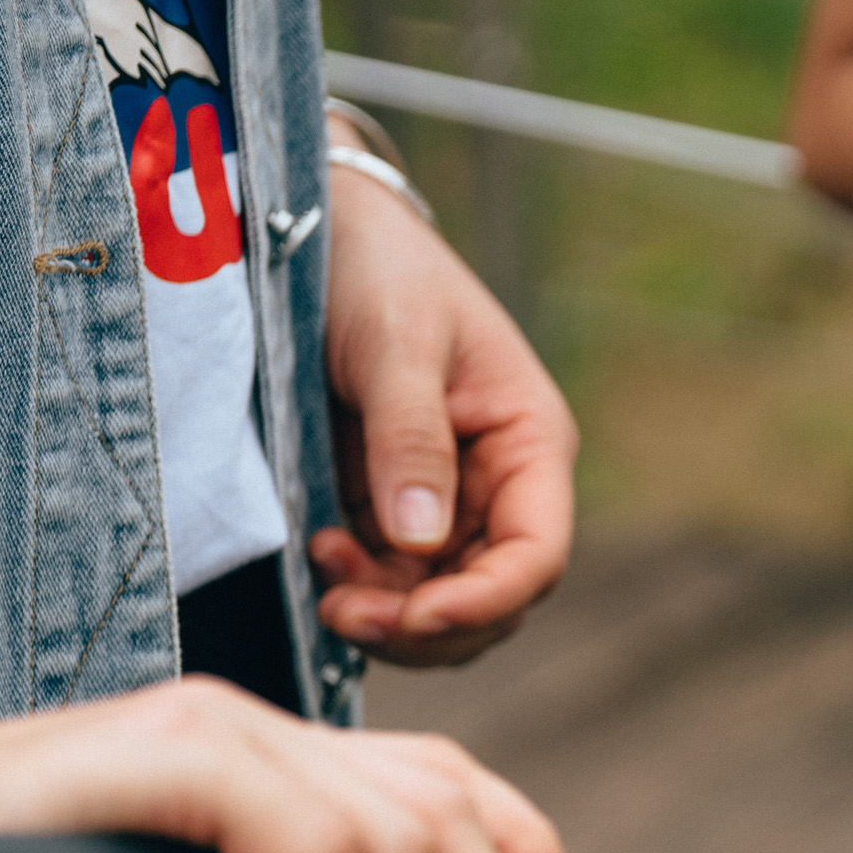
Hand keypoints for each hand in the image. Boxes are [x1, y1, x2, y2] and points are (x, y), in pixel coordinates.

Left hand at [313, 145, 576, 666]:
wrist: (315, 230)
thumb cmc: (375, 269)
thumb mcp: (396, 345)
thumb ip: (410, 440)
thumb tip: (421, 542)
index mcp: (529, 443)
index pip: (537, 555)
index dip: (486, 600)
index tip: (416, 614)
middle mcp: (499, 484)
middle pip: (492, 598)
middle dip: (426, 622)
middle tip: (344, 611)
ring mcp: (446, 502)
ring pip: (440, 602)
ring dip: (388, 614)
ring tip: (327, 577)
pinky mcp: (392, 506)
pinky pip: (392, 580)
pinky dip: (361, 587)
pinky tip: (322, 551)